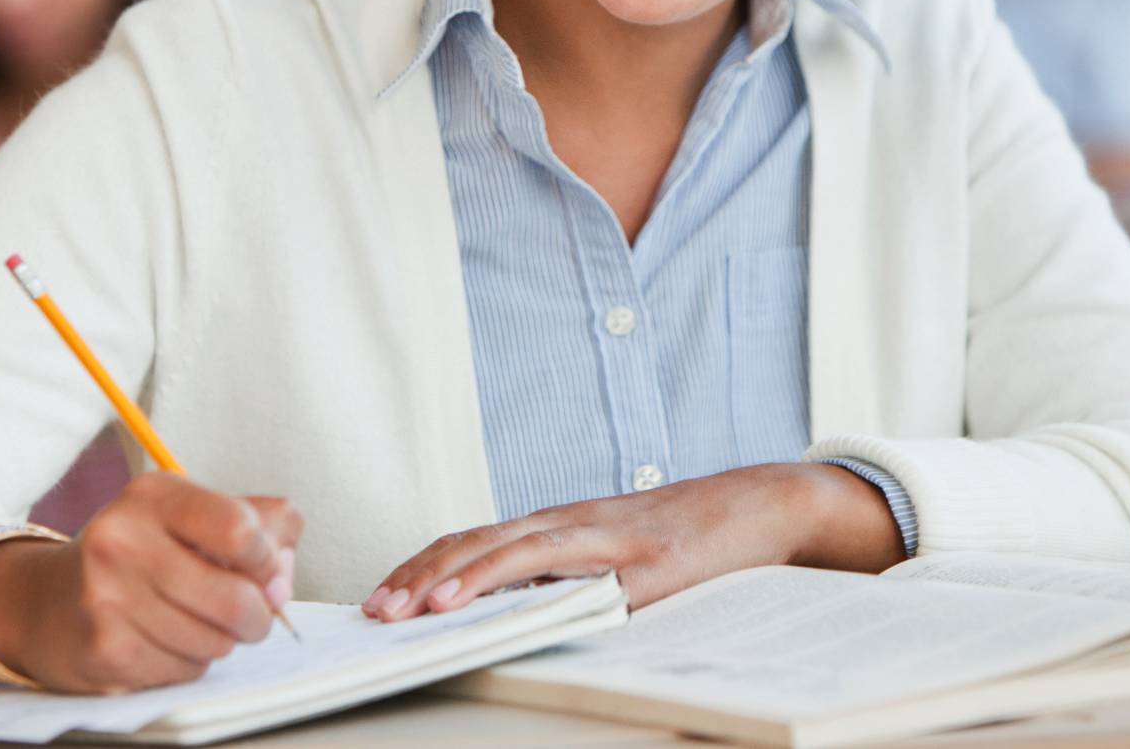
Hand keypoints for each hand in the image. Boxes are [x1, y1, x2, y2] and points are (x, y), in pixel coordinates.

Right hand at [0, 474, 302, 693]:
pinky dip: (189, 662)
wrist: (50, 602)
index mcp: (155, 495)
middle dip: (257, 616)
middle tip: (249, 613)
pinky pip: (185, 669)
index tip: (265, 570)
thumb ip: (261, 527)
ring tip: (194, 621)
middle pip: (236, 599)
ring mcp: (108, 595)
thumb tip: (281, 579)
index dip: (268, 560)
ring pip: (215, 641)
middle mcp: (123, 539)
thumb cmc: (143, 555)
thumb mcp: (194, 517)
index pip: (239, 529)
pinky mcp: (105, 647)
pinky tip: (164, 641)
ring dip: (220, 640)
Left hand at [362, 463, 901, 621]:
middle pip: (471, 543)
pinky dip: (503, 579)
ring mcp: (592, 531)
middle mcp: (563, 521)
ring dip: (446, 579)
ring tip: (406, 607)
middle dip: (415, 578)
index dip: (422, 568)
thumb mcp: (616, 567)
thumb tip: (511, 621)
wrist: (756, 508)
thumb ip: (569, 584)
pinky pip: (554, 565)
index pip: (471, 543)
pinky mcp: (626, 551)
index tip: (382, 597)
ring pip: (502, 549)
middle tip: (373, 611)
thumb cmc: (686, 540)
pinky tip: (475, 596)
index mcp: (555, 528)